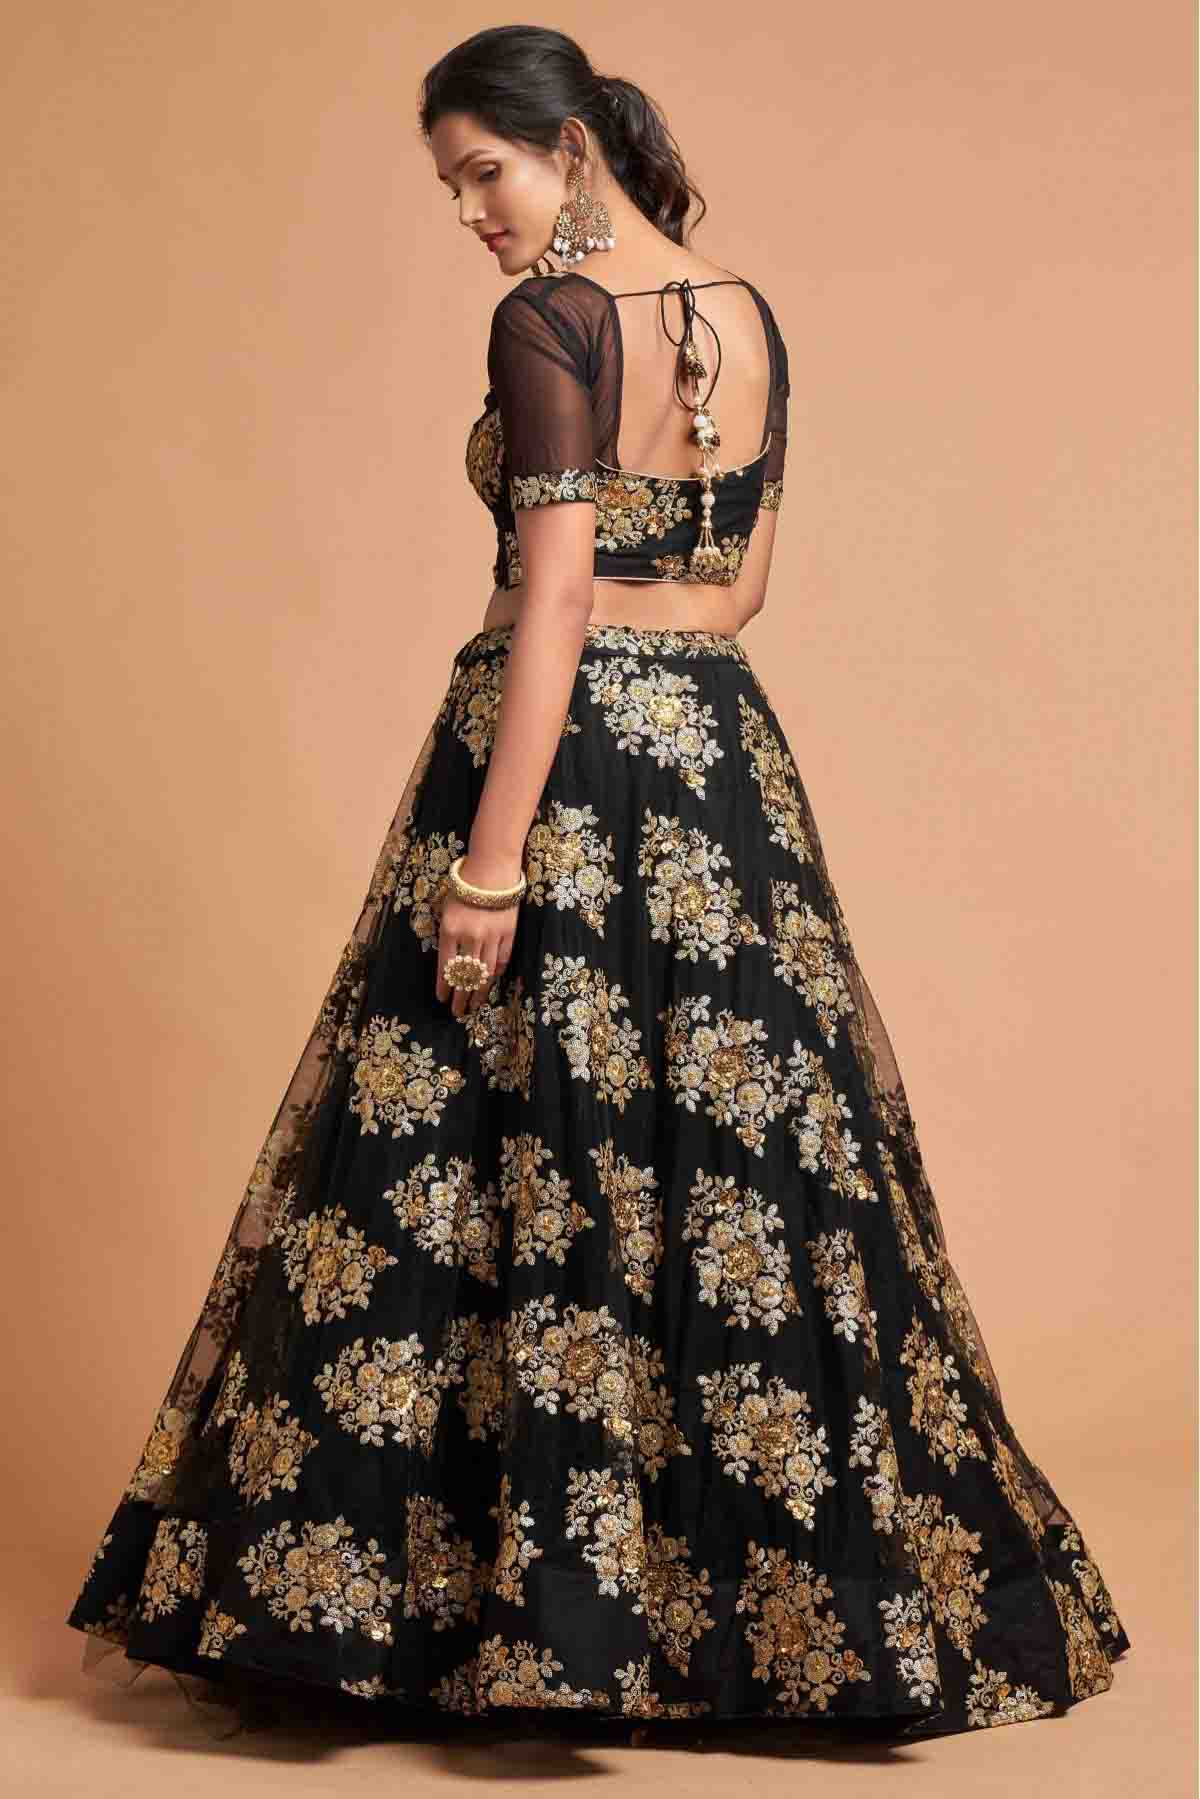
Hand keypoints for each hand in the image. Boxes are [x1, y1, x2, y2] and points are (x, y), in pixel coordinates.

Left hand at [434, 852, 521, 1017]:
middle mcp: (470, 938)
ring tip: (474, 1005)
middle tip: (457, 1012)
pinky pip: (502, 959)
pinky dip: (496, 972)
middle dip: (461, 996)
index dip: (444, 987)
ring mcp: (491, 937)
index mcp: (450, 931)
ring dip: (478, 991)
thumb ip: (446, 935)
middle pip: (465, 975)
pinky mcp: (508, 933)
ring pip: (484, 972)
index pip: (445, 968)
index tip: (442, 999)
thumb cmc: (464, 885)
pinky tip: (490, 981)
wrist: (492, 869)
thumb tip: (450, 961)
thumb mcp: (445, 908)